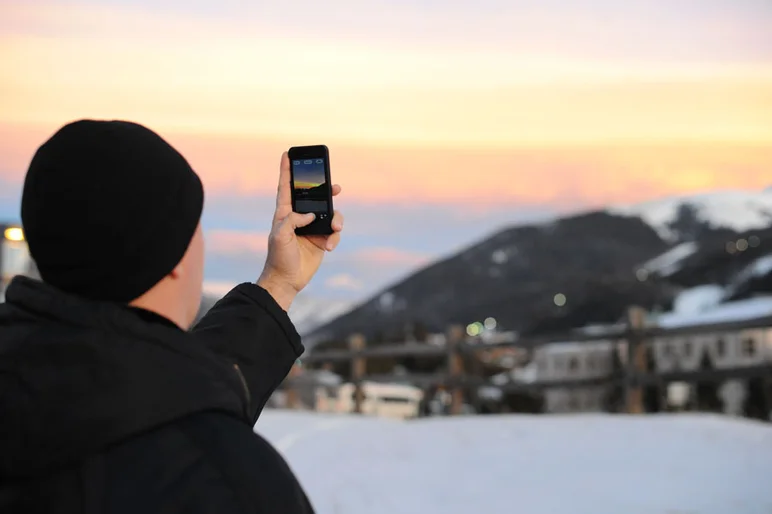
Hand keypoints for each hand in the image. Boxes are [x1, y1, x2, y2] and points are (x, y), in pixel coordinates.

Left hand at [257, 152, 343, 310]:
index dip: (286, 170)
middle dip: (325, 189)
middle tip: (335, 186)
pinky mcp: (321, 238)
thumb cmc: (278, 257)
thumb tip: (311, 214)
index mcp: (284, 213)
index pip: (286, 187)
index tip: (286, 154)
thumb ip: (293, 220)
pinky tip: (328, 246)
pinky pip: (334, 231)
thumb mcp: (280, 236)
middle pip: (314, 196)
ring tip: (335, 227)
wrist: (287, 280)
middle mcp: (299, 217)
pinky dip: (334, 237)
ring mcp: (312, 227)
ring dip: (336, 218)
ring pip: (329, 213)